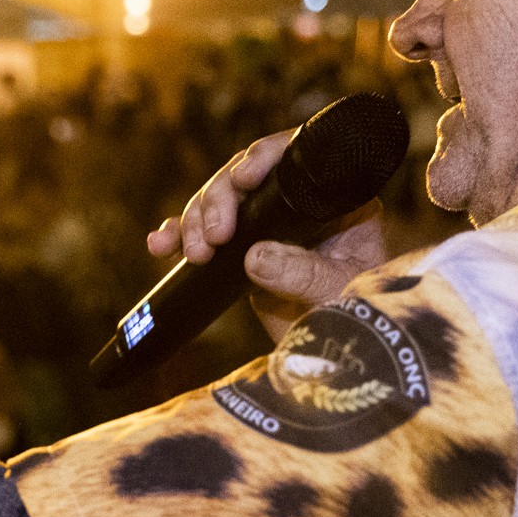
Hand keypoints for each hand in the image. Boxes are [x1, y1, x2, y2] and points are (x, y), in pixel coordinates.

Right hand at [148, 131, 390, 342]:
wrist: (337, 359)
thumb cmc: (357, 322)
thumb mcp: (337, 294)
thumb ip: (303, 275)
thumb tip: (256, 256)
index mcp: (337, 202)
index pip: (297, 160)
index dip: (265, 158)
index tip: (243, 178)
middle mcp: (299, 205)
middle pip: (246, 178)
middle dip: (219, 200)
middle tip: (214, 237)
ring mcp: (268, 226)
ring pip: (218, 202)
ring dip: (195, 220)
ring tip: (194, 252)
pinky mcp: (242, 249)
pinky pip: (203, 233)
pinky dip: (179, 237)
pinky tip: (161, 245)